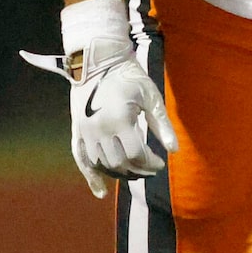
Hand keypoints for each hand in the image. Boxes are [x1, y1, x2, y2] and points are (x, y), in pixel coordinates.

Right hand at [20, 7, 174, 198]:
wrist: (98, 61)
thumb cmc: (130, 76)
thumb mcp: (152, 97)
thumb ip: (162, 125)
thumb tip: (174, 150)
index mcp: (119, 120)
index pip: (136, 155)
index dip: (150, 164)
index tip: (161, 164)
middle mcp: (98, 129)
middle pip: (119, 163)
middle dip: (138, 171)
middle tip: (151, 170)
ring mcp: (85, 131)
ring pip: (102, 164)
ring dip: (120, 173)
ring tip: (135, 174)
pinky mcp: (77, 130)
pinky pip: (81, 158)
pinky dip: (91, 176)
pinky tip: (101, 192)